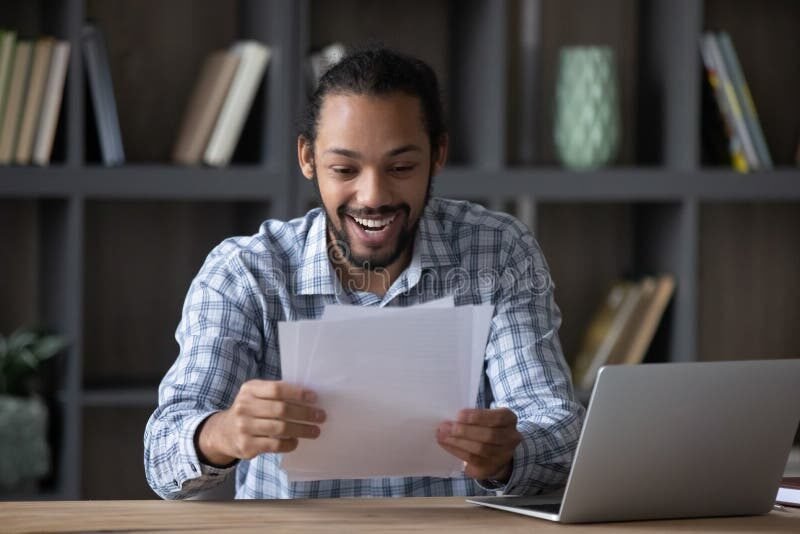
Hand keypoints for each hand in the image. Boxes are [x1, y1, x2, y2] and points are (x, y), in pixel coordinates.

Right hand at [196, 380, 325, 465]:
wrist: (222, 432)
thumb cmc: (248, 411)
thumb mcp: (255, 395)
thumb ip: (275, 394)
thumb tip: (308, 398)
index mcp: (250, 390)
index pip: (277, 389)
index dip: (297, 393)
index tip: (314, 398)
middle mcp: (244, 407)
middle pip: (281, 410)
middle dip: (305, 413)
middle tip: (320, 416)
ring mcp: (244, 427)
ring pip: (280, 428)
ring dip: (302, 430)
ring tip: (315, 431)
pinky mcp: (246, 446)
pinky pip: (275, 445)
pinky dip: (290, 444)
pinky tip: (296, 442)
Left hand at [436, 408, 521, 481]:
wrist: (498, 452)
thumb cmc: (487, 428)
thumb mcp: (487, 417)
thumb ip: (474, 416)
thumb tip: (452, 418)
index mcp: (510, 420)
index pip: (498, 418)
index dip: (478, 417)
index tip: (459, 415)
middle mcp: (511, 439)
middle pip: (489, 436)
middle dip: (465, 431)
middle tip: (445, 427)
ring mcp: (502, 456)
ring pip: (480, 450)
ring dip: (458, 442)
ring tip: (442, 435)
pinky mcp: (490, 469)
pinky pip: (472, 461)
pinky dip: (457, 451)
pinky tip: (446, 445)